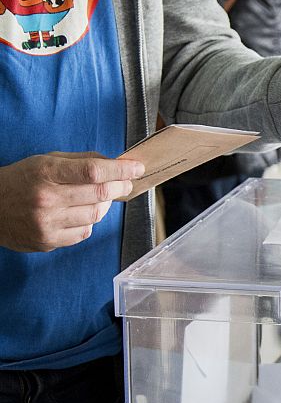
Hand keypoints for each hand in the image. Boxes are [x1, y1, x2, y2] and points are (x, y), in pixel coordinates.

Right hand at [0, 152, 143, 251]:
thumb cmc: (22, 180)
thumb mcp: (46, 161)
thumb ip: (82, 161)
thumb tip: (117, 163)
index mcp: (46, 172)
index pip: (93, 171)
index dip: (120, 170)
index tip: (136, 168)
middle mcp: (46, 198)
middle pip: (100, 194)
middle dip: (120, 186)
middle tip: (126, 182)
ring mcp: (47, 223)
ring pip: (96, 215)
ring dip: (104, 205)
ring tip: (96, 198)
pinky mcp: (48, 241)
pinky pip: (84, 232)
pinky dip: (88, 222)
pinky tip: (78, 213)